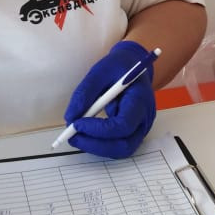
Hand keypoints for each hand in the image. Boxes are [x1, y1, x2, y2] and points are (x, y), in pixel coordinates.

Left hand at [64, 40, 156, 158]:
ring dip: (96, 147)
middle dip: (96, 145)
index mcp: (140, 100)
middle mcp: (144, 119)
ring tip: (76, 135)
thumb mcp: (100, 71)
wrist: (133, 65)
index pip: (123, 125)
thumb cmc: (119, 66)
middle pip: (124, 145)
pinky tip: (85, 133)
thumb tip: (70, 117)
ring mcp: (140, 128)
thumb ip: (85, 92)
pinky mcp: (132, 132)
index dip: (99, 130)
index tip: (77, 123)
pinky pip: (117, 145)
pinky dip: (99, 143)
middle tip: (72, 137)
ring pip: (120, 149)